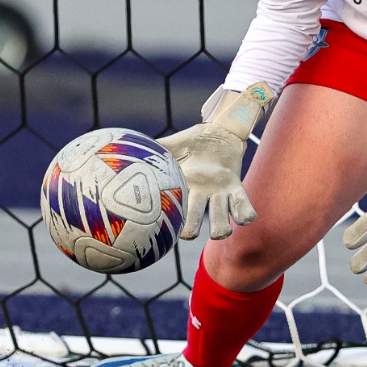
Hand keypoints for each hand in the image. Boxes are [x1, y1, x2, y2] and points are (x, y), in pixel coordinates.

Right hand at [157, 82, 274, 240]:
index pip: (175, 210)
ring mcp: (219, 193)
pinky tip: (245, 219)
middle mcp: (201, 196)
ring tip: (220, 233)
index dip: (169, 221)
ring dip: (221, 229)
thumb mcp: (169, 146)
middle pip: (196, 220)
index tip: (162, 228)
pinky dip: (245, 214)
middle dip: (191, 230)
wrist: (218, 132)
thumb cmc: (191, 142)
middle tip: (187, 234)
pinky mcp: (236, 186)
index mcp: (184, 188)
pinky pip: (243, 204)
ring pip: (221, 219)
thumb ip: (150, 149)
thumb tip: (121, 145)